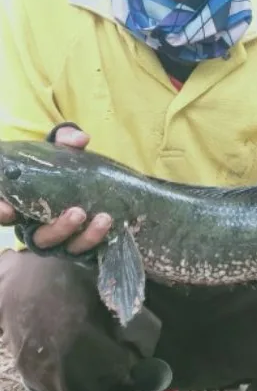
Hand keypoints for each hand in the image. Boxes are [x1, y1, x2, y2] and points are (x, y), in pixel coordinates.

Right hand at [0, 127, 111, 255]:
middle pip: (40, 238)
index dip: (1, 213)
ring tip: (103, 219)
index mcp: (22, 205)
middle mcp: (38, 227)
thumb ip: (65, 142)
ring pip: (66, 247)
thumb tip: (82, 139)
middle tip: (77, 213)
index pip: (5, 214)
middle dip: (58, 230)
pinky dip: (97, 241)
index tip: (8, 210)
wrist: (80, 179)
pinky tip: (111, 228)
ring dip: (85, 237)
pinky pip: (86, 250)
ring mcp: (60, 238)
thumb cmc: (58, 165)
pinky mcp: (78, 243)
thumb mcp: (57, 150)